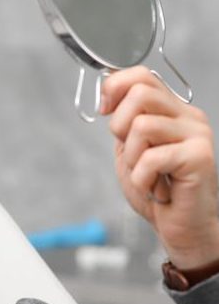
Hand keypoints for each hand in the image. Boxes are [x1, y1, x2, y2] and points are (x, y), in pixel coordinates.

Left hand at [101, 66, 218, 268]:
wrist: (180, 227)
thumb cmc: (156, 189)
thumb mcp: (130, 149)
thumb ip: (124, 122)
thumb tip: (108, 97)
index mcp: (171, 110)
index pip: (141, 75)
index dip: (114, 87)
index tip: (105, 110)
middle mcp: (188, 116)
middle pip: (140, 93)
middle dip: (119, 126)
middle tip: (131, 153)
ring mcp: (197, 134)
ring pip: (142, 125)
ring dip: (132, 158)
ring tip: (147, 174)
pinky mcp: (199, 156)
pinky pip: (151, 157)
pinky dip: (142, 179)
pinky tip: (156, 188)